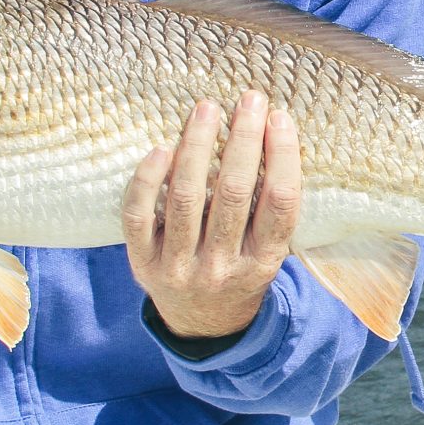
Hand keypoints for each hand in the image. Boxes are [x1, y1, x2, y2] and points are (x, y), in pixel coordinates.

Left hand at [125, 91, 301, 342]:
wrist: (202, 325)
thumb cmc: (241, 270)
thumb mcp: (269, 252)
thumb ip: (272, 209)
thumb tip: (274, 134)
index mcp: (263, 263)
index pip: (280, 204)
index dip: (282, 157)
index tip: (280, 118)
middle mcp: (223, 267)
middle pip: (235, 194)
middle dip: (244, 140)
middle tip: (249, 99)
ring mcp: (180, 267)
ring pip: (187, 198)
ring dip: (198, 146)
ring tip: (206, 110)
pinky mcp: (143, 262)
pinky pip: (140, 216)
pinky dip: (149, 180)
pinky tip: (163, 148)